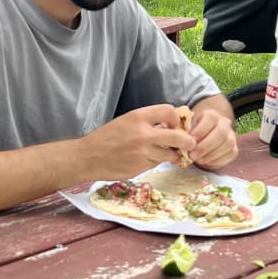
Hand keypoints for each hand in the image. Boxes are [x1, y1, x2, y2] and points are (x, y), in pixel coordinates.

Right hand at [81, 104, 195, 177]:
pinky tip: (146, 160)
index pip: (169, 111)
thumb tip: (169, 126)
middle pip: (178, 136)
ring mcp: (143, 152)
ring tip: (167, 154)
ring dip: (172, 154)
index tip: (176, 125)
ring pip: (170, 154)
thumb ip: (146, 122)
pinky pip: (157, 163)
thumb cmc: (105, 138)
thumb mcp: (125, 121)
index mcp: (138, 117)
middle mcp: (143, 134)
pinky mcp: (141, 167)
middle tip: (189, 143)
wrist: (87, 157)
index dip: (176, 118)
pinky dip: (156, 162)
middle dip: (187, 141)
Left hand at [187, 106, 237, 168]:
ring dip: (211, 154)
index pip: (210, 118)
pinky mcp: (234, 149)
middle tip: (192, 155)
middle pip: (221, 133)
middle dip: (205, 146)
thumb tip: (178, 140)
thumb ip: (183, 132)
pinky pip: (231, 154)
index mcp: (211, 115)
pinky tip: (206, 161)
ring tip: (198, 160)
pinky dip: (218, 160)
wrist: (204, 138)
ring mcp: (231, 136)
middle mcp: (224, 123)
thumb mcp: (186, 128)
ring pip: (228, 144)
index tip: (189, 141)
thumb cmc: (191, 134)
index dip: (200, 131)